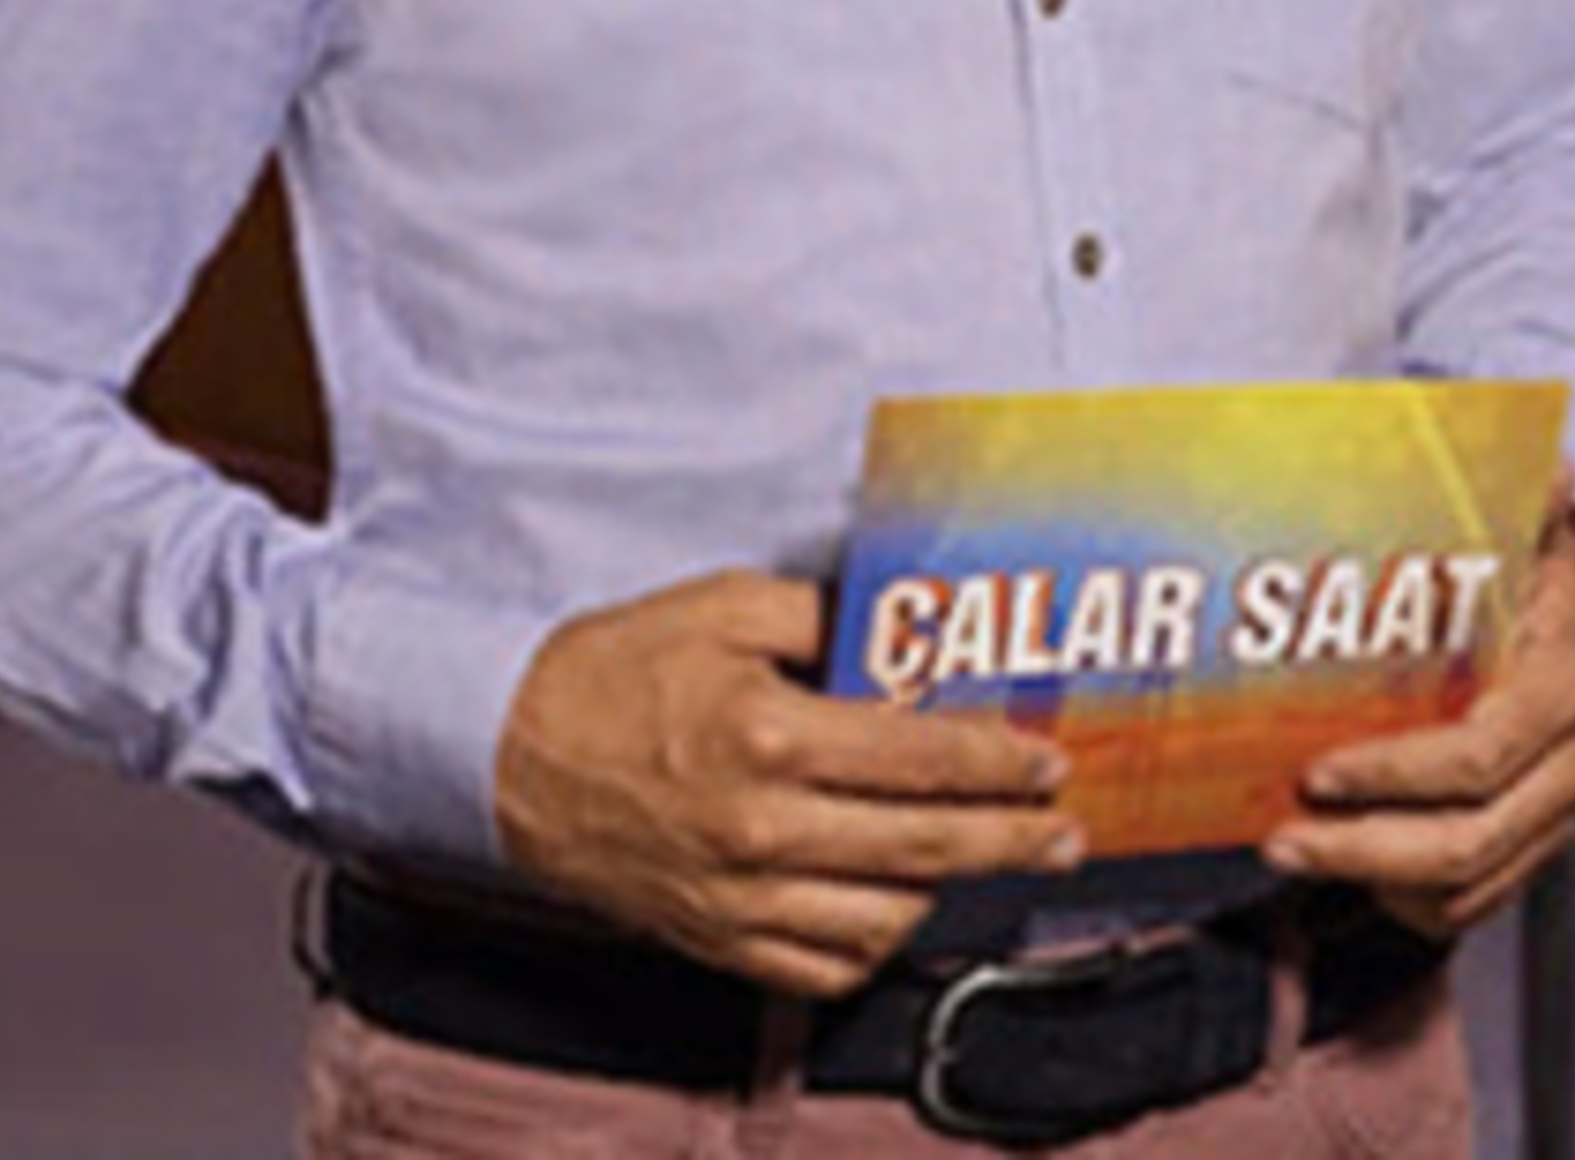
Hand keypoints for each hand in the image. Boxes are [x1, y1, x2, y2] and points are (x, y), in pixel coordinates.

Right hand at [494, 571, 1086, 998]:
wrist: (511, 756)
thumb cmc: (616, 671)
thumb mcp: (720, 607)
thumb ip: (821, 614)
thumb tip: (905, 629)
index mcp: (769, 735)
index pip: (919, 757)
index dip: (996, 763)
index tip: (1047, 761)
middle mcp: (764, 829)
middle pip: (924, 846)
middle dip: (1009, 840)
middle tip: (1063, 832)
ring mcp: (742, 898)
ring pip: (883, 920)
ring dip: (949, 892)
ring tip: (987, 860)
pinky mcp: (719, 940)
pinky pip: (823, 968)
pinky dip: (875, 945)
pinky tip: (901, 909)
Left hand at [1261, 517, 1574, 935]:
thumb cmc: (1548, 573)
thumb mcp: (1535, 524)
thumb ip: (1531, 494)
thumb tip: (1559, 470)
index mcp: (1563, 686)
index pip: (1480, 755)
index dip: (1396, 772)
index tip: (1318, 769)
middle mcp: (1569, 764)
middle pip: (1467, 841)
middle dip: (1364, 847)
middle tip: (1283, 836)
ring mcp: (1556, 812)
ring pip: (1470, 882)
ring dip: (1375, 879)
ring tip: (1294, 852)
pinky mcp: (1537, 839)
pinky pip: (1480, 898)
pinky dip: (1415, 900)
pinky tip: (1353, 874)